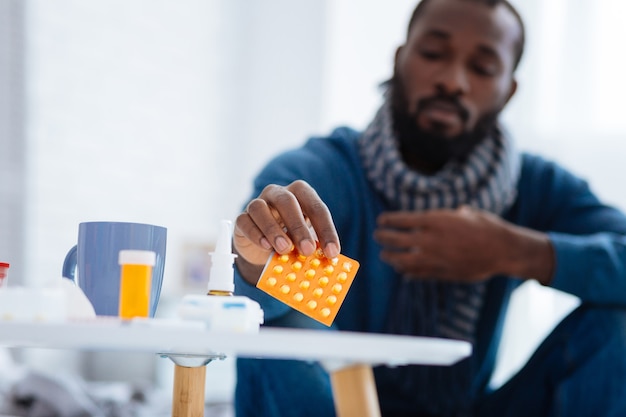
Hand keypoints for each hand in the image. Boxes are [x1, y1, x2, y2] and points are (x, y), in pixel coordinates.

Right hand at [234, 180, 340, 271]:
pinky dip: (255, 234)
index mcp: (300, 194)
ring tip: (285, 249)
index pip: (316, 207)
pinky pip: (245, 221)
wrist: (262, 245)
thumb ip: (313, 246)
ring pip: (261, 208)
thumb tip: (327, 261)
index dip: (326, 230)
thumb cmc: (290, 238)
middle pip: (288, 202)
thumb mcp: (304, 240)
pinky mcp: (242, 218)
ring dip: (274, 229)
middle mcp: (278, 193)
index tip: (333, 252)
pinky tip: (265, 247)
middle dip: (299, 227)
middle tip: (307, 250)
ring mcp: (257, 203)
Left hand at [374, 206, 552, 282]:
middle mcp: (431, 239)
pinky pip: (418, 274)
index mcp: (435, 220)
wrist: (504, 250)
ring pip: (402, 260)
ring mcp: (435, 258)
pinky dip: (408, 272)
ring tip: (385, 255)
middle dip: (383, 237)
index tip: (381, 220)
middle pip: (397, 239)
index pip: (402, 220)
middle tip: (378, 236)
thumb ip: (447, 216)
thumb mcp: (466, 213)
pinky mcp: (441, 273)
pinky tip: (402, 271)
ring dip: (391, 257)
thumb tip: (441, 217)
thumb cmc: (486, 227)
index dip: (388, 220)